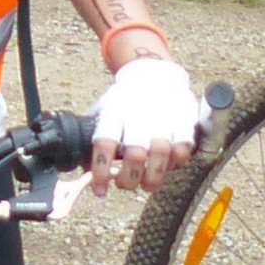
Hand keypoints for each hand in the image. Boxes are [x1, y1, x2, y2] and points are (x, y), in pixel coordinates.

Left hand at [91, 55, 203, 193]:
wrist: (155, 74)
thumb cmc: (124, 101)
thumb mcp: (103, 110)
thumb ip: (92, 136)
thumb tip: (80, 168)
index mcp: (114, 112)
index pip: (104, 143)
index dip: (101, 171)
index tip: (100, 190)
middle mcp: (139, 115)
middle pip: (135, 154)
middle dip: (129, 179)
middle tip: (125, 185)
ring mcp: (164, 118)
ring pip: (162, 153)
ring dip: (153, 177)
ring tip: (147, 184)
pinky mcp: (185, 121)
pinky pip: (184, 148)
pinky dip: (176, 163)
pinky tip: (168, 167)